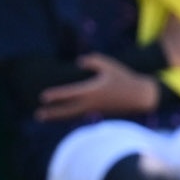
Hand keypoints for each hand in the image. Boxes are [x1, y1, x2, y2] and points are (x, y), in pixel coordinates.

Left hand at [36, 54, 156, 120]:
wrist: (141, 97)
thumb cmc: (125, 78)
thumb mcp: (110, 65)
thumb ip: (93, 61)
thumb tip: (79, 62)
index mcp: (92, 91)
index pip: (70, 94)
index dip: (56, 95)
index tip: (43, 97)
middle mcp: (91, 103)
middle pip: (67, 110)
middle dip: (52, 113)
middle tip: (38, 115)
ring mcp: (95, 110)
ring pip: (72, 115)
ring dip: (57, 117)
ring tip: (44, 118)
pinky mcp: (99, 113)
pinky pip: (79, 115)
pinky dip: (68, 116)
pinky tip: (61, 116)